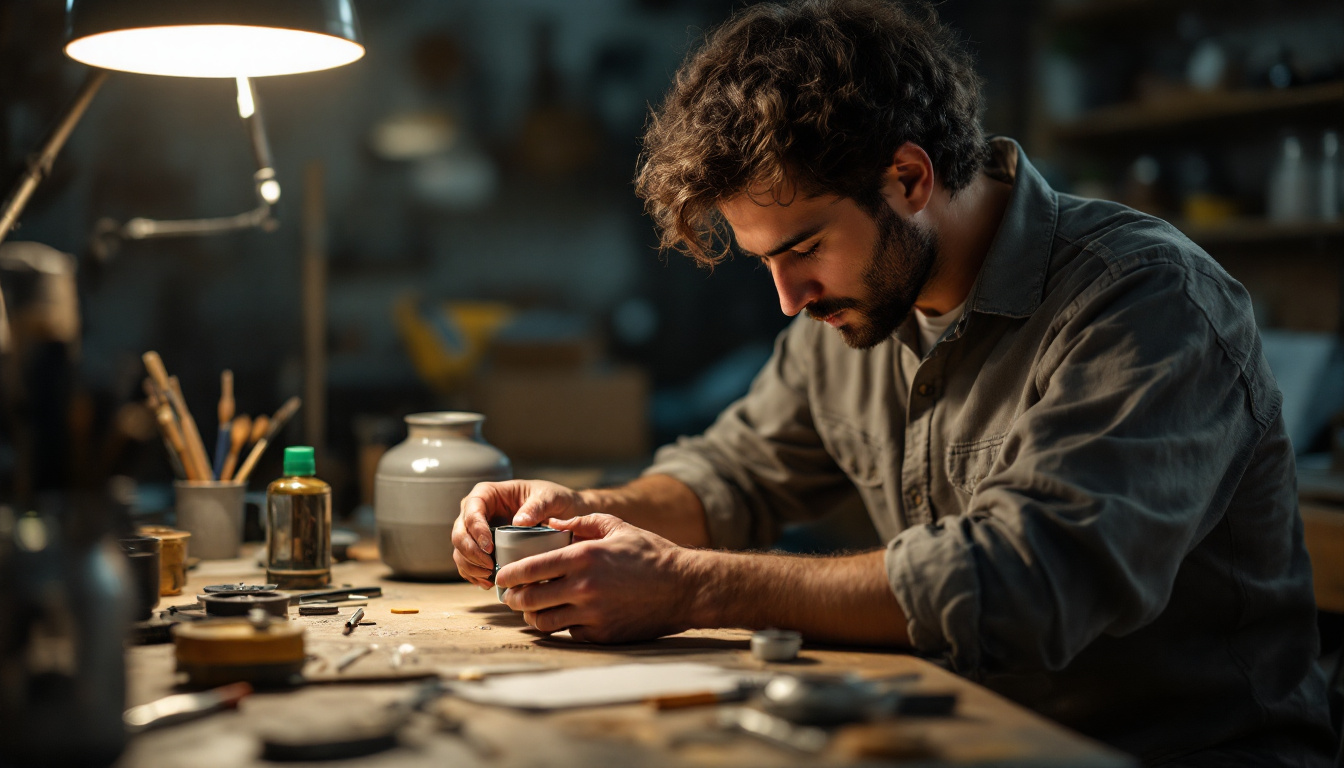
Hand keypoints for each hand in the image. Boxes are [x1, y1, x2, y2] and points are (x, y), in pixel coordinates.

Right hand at [451, 480, 589, 587]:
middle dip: (470, 552)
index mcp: (487, 493)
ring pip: (460, 550)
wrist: (558, 512)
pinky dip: (474, 575)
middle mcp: (476, 511)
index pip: (472, 511)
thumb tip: (519, 522)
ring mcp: (476, 531)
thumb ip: (536, 507)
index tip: (490, 548)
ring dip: (471, 567)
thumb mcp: (548, 497)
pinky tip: (488, 583)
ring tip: (489, 577)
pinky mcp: (481, 548)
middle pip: (459, 532)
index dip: (476, 530)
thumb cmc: (550, 498)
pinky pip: (468, 563)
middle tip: (489, 567)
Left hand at [496, 514, 693, 642]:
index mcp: (583, 556)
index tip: (501, 577)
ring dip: (532, 617)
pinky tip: (563, 617)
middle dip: (514, 599)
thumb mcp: (616, 526)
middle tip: (511, 596)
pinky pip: (569, 633)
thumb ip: (581, 520)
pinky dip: (561, 627)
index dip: (509, 575)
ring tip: (531, 610)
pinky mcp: (602, 634)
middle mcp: (584, 587)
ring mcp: (592, 614)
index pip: (530, 569)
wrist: (683, 587)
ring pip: (544, 622)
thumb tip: (552, 520)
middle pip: (529, 599)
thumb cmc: (651, 553)